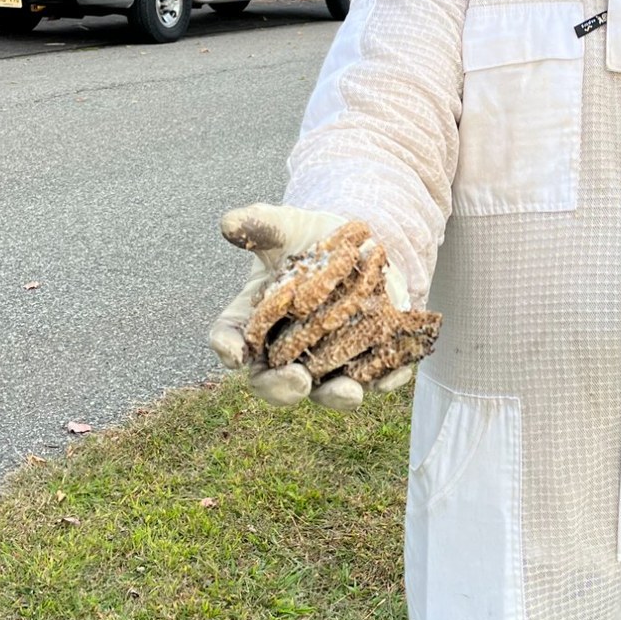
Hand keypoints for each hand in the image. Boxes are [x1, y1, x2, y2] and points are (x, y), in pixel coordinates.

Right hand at [209, 201, 412, 410]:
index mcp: (251, 320)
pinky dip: (383, 380)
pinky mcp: (364, 360)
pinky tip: (394, 375)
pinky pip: (373, 379)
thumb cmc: (306, 237)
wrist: (356, 242)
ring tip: (348, 392)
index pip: (229, 338)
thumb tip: (229, 223)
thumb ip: (260, 224)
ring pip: (324, 391)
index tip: (234, 353)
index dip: (227, 347)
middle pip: (272, 382)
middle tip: (297, 380)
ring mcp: (324, 361)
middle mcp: (282, 351)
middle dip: (282, 387)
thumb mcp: (285, 226)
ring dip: (336, 396)